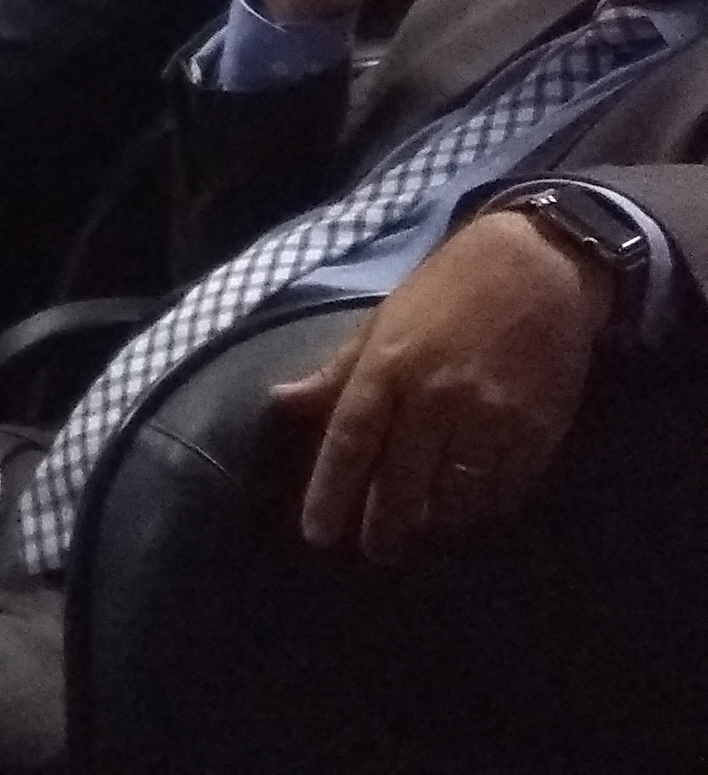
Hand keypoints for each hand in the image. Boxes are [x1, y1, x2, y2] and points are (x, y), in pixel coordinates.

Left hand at [271, 210, 611, 561]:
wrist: (537, 266)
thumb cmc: (447, 290)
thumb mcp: (381, 322)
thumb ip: (337, 372)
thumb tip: (281, 401)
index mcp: (387, 367)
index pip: (349, 443)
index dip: (330, 493)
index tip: (319, 536)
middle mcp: (435, 398)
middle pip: (400, 482)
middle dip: (383, 526)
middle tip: (373, 553)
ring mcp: (489, 418)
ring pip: (455, 497)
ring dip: (436, 520)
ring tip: (423, 530)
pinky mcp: (537, 432)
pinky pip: (504, 489)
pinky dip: (485, 506)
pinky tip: (472, 508)